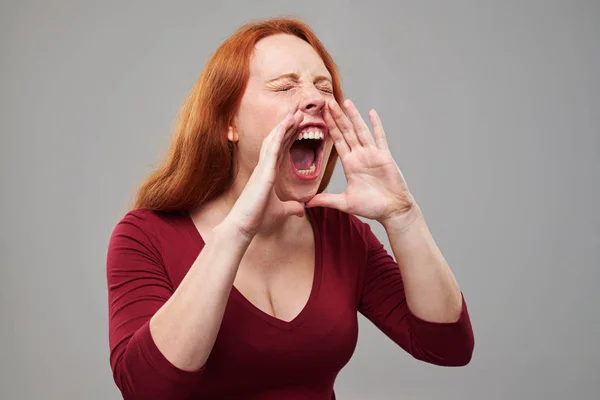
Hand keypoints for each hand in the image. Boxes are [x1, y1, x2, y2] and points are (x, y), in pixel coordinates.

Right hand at [224, 111, 304, 238]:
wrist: (243, 226)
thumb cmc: (256, 218)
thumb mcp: (280, 211)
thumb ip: (291, 208)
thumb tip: (302, 209)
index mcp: (267, 173)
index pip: (280, 149)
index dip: (288, 136)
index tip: (297, 125)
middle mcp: (264, 167)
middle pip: (277, 140)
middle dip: (287, 126)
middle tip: (298, 113)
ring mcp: (262, 168)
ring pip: (273, 141)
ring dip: (284, 126)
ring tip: (295, 113)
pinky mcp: (263, 172)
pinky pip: (271, 149)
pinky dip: (278, 136)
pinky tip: (286, 125)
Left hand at [306, 100, 418, 226]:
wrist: (392, 210)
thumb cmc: (371, 207)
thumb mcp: (344, 203)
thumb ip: (326, 200)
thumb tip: (306, 204)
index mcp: (350, 164)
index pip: (337, 141)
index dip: (330, 128)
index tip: (321, 115)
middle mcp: (360, 156)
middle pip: (346, 132)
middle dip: (337, 117)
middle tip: (327, 102)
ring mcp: (372, 154)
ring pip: (360, 131)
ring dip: (353, 116)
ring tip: (345, 101)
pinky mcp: (384, 157)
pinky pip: (380, 138)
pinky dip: (376, 125)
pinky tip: (371, 112)